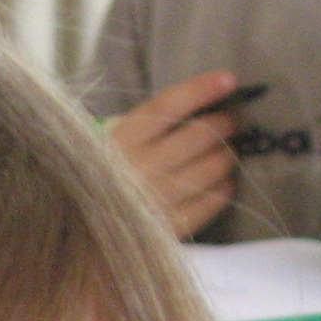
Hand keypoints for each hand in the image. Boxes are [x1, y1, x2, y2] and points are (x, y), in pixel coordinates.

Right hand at [108, 71, 243, 237]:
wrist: (86, 239)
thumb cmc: (104, 183)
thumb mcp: (112, 147)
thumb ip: (146, 129)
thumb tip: (199, 109)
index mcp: (122, 142)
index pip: (168, 106)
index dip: (202, 89)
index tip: (229, 80)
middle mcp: (140, 168)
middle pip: (199, 135)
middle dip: (225, 123)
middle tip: (233, 122)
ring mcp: (157, 200)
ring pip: (212, 167)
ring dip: (228, 155)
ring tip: (228, 153)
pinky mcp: (171, 228)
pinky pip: (212, 201)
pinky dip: (226, 187)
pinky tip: (225, 182)